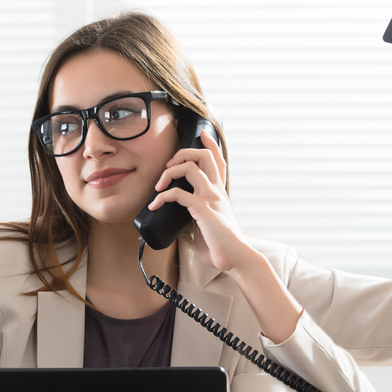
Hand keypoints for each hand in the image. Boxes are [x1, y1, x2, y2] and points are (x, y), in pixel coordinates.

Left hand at [148, 130, 254, 272]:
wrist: (235, 257)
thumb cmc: (221, 244)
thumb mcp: (210, 222)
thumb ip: (197, 212)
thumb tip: (179, 213)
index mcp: (220, 192)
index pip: (218, 161)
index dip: (210, 144)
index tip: (202, 133)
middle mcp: (217, 191)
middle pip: (204, 156)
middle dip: (183, 153)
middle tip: (169, 165)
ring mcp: (211, 198)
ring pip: (190, 168)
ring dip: (169, 172)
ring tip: (159, 186)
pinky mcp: (203, 209)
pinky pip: (178, 193)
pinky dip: (163, 196)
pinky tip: (156, 204)